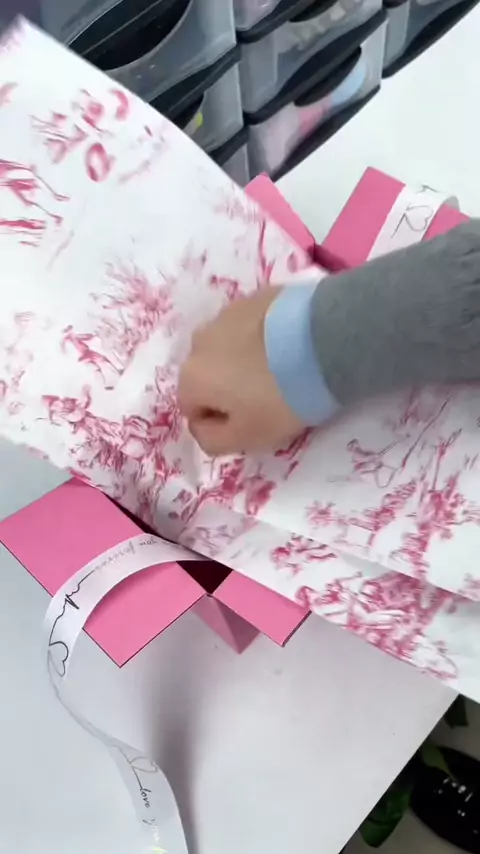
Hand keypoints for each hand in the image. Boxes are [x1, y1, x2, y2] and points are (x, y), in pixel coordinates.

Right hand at [178, 288, 304, 455]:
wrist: (324, 341)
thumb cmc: (281, 398)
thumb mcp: (247, 438)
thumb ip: (212, 441)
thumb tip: (202, 428)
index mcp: (190, 377)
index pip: (193, 409)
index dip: (220, 421)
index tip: (251, 421)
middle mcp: (199, 341)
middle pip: (209, 375)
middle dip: (229, 387)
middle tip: (268, 396)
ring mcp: (227, 313)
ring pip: (229, 347)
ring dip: (245, 359)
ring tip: (282, 369)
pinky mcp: (256, 296)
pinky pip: (252, 325)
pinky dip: (263, 337)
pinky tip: (290, 346)